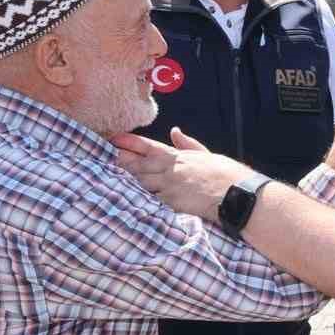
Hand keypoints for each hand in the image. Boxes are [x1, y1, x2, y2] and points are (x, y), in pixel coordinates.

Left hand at [113, 127, 252, 221]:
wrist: (235, 194)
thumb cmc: (225, 174)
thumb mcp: (206, 155)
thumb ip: (188, 144)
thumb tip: (175, 131)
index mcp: (178, 156)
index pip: (148, 146)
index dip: (129, 143)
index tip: (113, 139)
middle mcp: (170, 170)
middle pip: (138, 165)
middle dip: (119, 161)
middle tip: (100, 156)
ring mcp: (169, 187)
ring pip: (140, 182)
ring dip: (124, 180)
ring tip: (104, 176)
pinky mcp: (171, 204)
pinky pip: (149, 201)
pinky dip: (136, 199)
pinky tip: (123, 199)